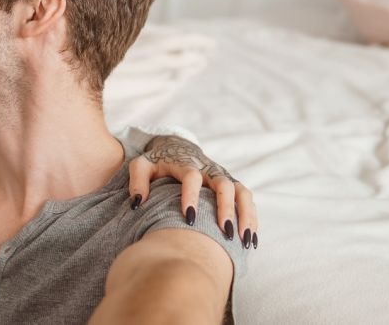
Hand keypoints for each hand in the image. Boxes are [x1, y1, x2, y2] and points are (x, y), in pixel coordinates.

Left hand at [127, 135, 257, 248]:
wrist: (176, 147)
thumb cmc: (157, 162)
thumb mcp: (141, 166)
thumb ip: (137, 181)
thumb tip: (137, 202)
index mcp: (186, 164)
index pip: (192, 177)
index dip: (191, 196)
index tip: (188, 218)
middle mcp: (209, 169)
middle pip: (224, 185)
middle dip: (227, 209)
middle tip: (226, 233)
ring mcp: (223, 176)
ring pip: (242, 192)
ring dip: (246, 215)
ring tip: (244, 241)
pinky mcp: (232, 184)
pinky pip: (247, 199)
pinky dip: (251, 217)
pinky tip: (251, 239)